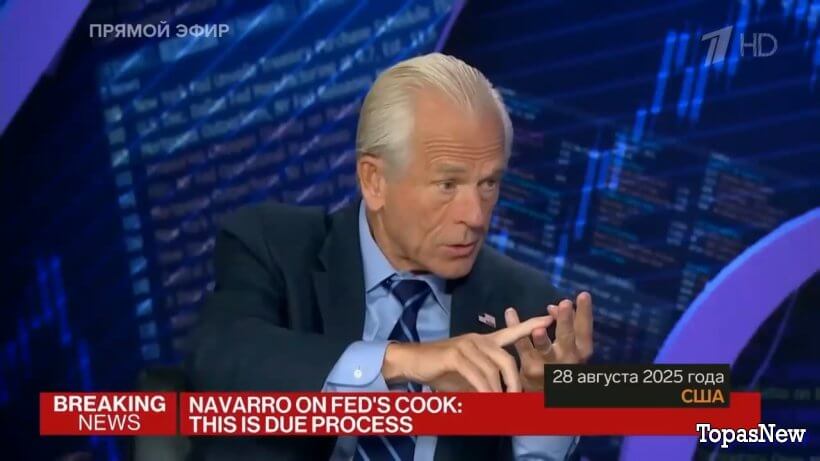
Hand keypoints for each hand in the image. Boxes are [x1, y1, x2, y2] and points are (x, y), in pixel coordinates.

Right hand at [381, 315, 554, 391]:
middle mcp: (478, 340)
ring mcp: (467, 345)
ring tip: (500, 406)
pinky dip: (484, 391)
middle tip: (517, 401)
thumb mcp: (468, 379)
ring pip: (493, 370)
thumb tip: (503, 401)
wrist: (412, 362)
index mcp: (484, 342)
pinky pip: (478, 375)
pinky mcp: (456, 354)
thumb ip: (487, 384)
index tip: (550, 318)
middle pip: (507, 359)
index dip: (531, 325)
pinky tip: (486, 400)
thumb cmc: (442, 371)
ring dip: (498, 392)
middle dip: (515, 382)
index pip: (512, 331)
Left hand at [505, 292, 593, 391]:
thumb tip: (553, 306)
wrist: (546, 393)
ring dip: (542, 339)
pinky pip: (521, 347)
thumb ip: (566, 324)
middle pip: (567, 338)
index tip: (583, 294)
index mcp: (581, 350)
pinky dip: (514, 328)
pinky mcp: (530, 369)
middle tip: (564, 304)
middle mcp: (568, 358)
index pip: (585, 329)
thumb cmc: (560, 361)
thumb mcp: (570, 344)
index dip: (585, 312)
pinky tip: (510, 312)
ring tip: (538, 329)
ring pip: (545, 350)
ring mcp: (549, 365)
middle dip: (566, 321)